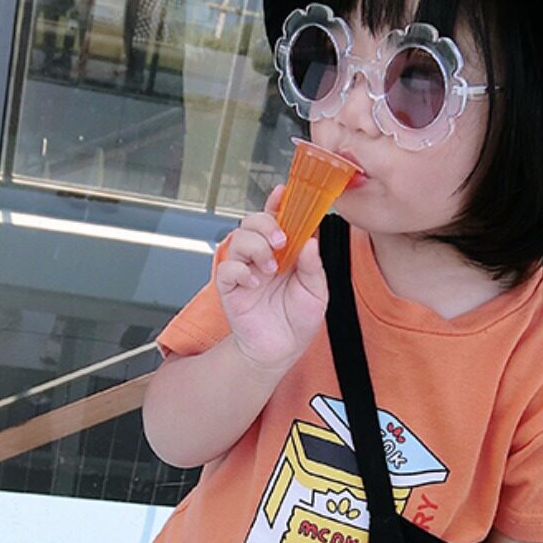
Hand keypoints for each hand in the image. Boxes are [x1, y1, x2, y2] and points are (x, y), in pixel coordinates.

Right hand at [215, 184, 327, 374]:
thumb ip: (313, 266)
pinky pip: (226, 269)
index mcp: (285, 252)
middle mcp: (262, 256)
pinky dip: (240, 271)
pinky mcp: (230, 288)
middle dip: (265, 223)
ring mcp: (245, 270)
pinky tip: (254, 283)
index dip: (278, 203)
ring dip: (255, 247)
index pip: (278, 219)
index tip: (283, 193)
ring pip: (238, 239)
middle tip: (281, 240)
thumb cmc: (298, 320)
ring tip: (270, 268)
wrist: (282, 350)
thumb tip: (310, 240)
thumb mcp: (316, 291)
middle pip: (252, 222)